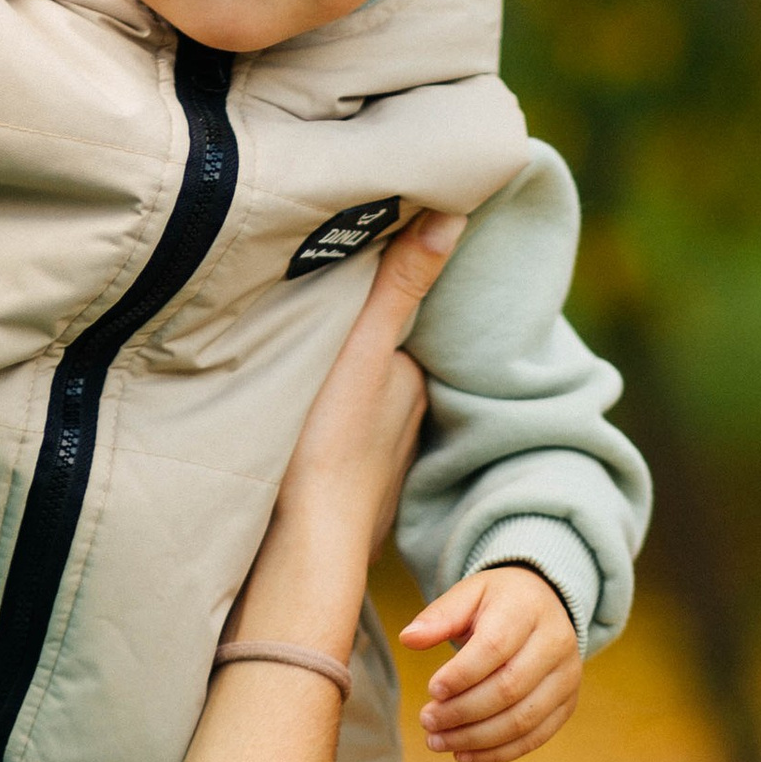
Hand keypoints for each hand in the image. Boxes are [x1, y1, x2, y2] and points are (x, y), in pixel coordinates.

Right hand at [236, 211, 465, 656]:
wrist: (304, 548)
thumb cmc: (329, 446)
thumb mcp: (363, 351)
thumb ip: (401, 285)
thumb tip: (455, 213)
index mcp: (412, 381)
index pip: (396, 328)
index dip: (372, 306)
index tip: (344, 283)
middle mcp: (409, 422)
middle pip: (382, 367)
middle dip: (360, 351)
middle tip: (318, 328)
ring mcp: (383, 464)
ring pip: (364, 410)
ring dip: (345, 396)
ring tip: (311, 381)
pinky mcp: (355, 498)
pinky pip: (346, 450)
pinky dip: (332, 437)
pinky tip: (306, 434)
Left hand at [403, 563, 581, 761]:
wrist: (544, 606)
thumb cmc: (499, 602)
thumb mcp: (468, 594)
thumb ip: (438, 616)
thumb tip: (408, 639)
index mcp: (527, 610)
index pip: (495, 648)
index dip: (461, 675)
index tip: (431, 690)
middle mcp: (556, 644)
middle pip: (508, 689)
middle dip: (462, 712)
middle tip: (427, 720)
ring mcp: (566, 677)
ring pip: (522, 720)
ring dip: (475, 738)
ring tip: (437, 741)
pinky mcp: (567, 704)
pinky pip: (535, 737)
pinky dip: (497, 753)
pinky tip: (463, 753)